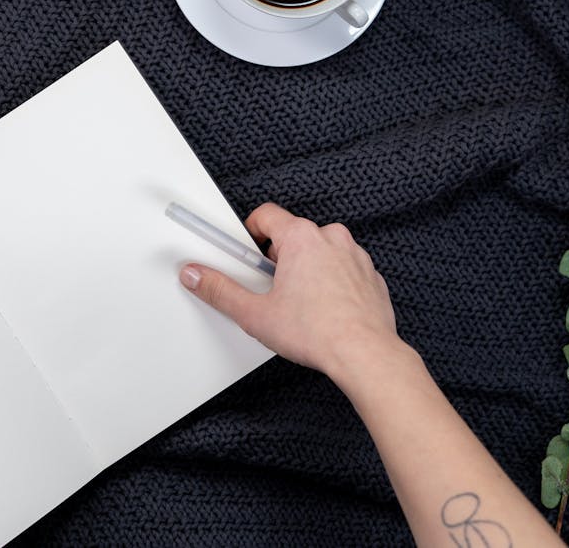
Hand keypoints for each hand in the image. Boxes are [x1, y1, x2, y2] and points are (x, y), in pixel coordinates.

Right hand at [179, 202, 401, 382]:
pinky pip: (342, 268)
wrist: (365, 355)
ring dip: (305, 268)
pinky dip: (330, 281)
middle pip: (292, 234)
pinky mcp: (370, 275)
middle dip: (277, 257)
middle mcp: (331, 238)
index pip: (266, 215)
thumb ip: (220, 291)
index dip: (249, 233)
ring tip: (297, 302)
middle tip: (269, 287)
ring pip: (319, 251)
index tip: (244, 252)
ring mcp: (355, 255)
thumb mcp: (255, 313)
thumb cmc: (319, 332)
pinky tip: (321, 308)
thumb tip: (198, 277)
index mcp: (301, 237)